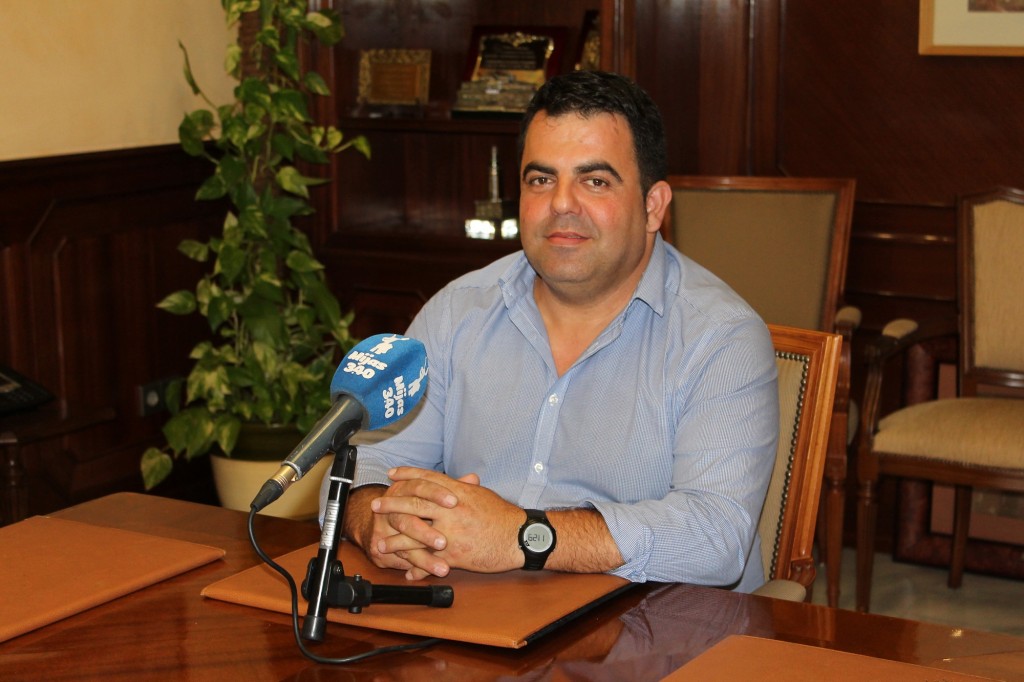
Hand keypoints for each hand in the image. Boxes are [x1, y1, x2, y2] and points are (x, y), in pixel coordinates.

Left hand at [373, 467, 523, 578]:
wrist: (520, 538)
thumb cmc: (503, 516)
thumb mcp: (482, 495)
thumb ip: (463, 489)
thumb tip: (453, 482)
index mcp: (459, 492)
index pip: (427, 479)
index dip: (407, 475)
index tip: (392, 474)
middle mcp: (452, 510)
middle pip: (415, 503)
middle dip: (392, 504)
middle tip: (376, 505)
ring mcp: (451, 533)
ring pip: (415, 535)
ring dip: (395, 539)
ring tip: (381, 542)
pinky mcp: (455, 555)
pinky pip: (429, 561)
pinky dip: (416, 567)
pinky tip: (406, 570)